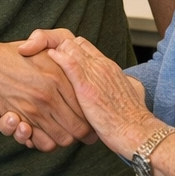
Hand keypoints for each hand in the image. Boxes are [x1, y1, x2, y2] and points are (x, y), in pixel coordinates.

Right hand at [0, 36, 93, 151]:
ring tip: (59, 130)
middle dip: (81, 134)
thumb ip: (65, 59)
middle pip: (80, 127)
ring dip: (63, 139)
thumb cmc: (16, 56)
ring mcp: (35, 109)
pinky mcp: (22, 119)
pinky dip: (45, 143)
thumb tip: (84, 77)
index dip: (91, 117)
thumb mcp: (44, 48)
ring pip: (64, 139)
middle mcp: (50, 94)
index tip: (90, 119)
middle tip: (79, 130)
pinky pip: (43, 142)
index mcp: (59, 76)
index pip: (86, 106)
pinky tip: (41, 132)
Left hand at [47, 36, 154, 155]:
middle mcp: (101, 65)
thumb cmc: (131, 121)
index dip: (67, 48)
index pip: (83, 45)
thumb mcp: (130, 94)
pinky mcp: (88, 87)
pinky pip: (70, 62)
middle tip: (39, 53)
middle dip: (56, 45)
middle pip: (74, 42)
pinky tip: (47, 57)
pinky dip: (57, 57)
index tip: (54, 55)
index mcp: (109, 66)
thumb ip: (125, 85)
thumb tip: (127, 84)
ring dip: (53, 49)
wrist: (137, 133)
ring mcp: (95, 74)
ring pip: (70, 47)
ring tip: (37, 54)